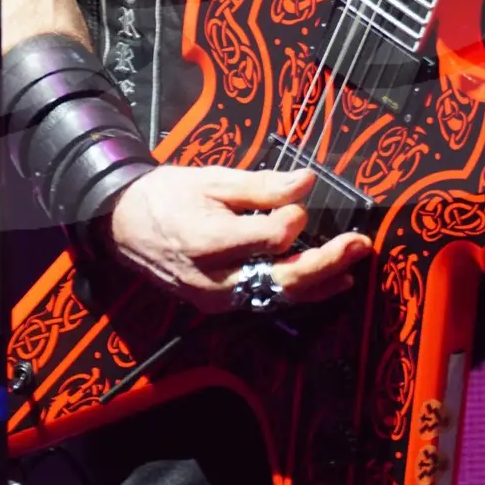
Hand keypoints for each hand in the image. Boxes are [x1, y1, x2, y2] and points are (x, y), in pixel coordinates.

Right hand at [105, 164, 371, 313]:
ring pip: (278, 296)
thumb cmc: (167, 195)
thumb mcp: (212, 179)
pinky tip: (328, 282)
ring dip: (320, 279)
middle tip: (360, 243)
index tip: (299, 199)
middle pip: (281, 279)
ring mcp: (216, 299)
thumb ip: (261, 186)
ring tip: (354, 261)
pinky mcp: (219, 305)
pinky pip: (265, 299)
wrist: (124, 224)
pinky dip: (299, 290)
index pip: (269, 239)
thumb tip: (306, 183)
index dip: (293, 220)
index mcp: (209, 241)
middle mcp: (215, 280)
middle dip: (326, 262)